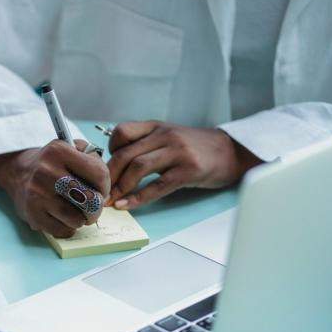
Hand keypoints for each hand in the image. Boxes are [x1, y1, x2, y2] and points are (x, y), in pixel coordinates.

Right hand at [0, 139, 110, 237]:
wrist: (18, 173)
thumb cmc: (53, 163)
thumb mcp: (71, 148)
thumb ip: (93, 158)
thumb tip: (106, 185)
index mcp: (59, 151)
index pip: (99, 174)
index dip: (106, 186)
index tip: (100, 190)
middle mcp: (46, 171)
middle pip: (90, 200)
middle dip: (97, 207)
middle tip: (92, 206)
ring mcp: (37, 195)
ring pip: (78, 219)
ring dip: (82, 219)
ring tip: (75, 211)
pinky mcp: (32, 214)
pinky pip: (63, 230)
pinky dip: (68, 227)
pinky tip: (63, 218)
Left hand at [106, 121, 262, 209]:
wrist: (231, 151)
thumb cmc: (194, 147)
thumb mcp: (168, 136)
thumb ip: (144, 144)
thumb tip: (114, 163)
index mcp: (156, 126)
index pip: (122, 131)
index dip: (110, 149)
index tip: (108, 166)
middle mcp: (165, 136)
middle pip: (126, 153)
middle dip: (109, 175)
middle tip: (100, 190)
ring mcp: (177, 152)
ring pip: (138, 167)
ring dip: (120, 186)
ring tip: (110, 200)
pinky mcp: (188, 171)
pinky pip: (157, 186)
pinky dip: (137, 198)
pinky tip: (125, 205)